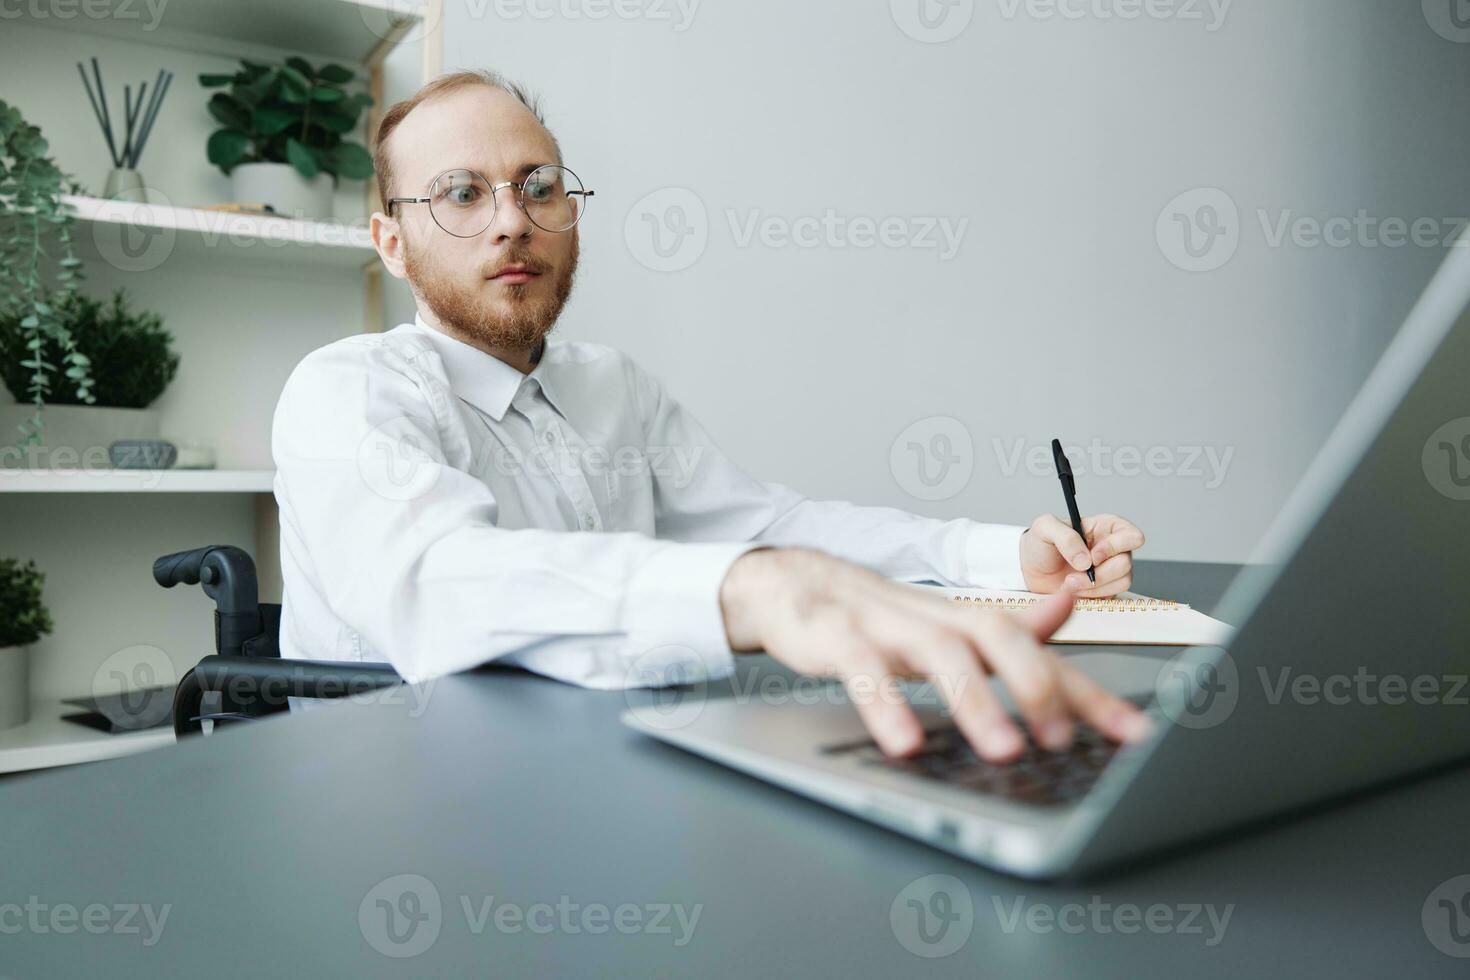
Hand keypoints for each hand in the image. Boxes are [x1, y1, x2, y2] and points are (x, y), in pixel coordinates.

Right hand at [719, 548, 1151, 760]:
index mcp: (964, 621)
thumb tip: (1069, 603)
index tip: (1133, 734)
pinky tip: (904, 742)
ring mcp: (883, 623)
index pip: (1039, 653)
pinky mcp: (833, 634)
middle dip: (1036, 686)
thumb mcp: (944, 623)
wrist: (788, 582)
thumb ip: (1008, 624)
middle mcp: (933, 618)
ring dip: (976, 701)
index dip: (1088, 693)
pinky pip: (862, 667)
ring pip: (939, 653)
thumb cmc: (874, 614)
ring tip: (1003, 749)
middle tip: (1062, 739)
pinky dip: (885, 704)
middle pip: (996, 636)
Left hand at [1020, 514, 1144, 597]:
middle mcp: (1112, 548)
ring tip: (1068, 583)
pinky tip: (1073, 590)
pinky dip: (1092, 596)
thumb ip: (1066, 537)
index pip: (1131, 535)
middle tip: (1073, 575)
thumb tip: (1086, 560)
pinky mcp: (1104, 588)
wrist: (1029, 569)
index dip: (1115, 547)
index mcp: (1104, 527)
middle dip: (1100, 573)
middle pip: (1126, 562)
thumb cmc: (1039, 543)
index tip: (1092, 557)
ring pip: (1122, 581)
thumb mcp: (1045, 528)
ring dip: (1093, 587)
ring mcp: (1109, 569)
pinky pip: (1111, 595)